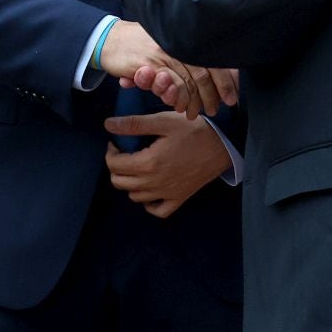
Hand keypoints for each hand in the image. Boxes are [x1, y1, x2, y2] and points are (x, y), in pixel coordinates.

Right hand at [96, 20, 221, 119]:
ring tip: (199, 112)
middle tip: (219, 108)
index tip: (232, 94)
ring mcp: (163, 52)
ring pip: (190, 79)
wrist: (108, 39)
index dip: (226, 77)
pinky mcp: (149, 63)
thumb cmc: (138, 43)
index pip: (212, 56)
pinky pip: (170, 84)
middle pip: (205, 70)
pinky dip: (178, 99)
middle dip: (215, 92)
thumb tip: (213, 71)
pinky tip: (180, 108)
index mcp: (184, 36)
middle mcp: (177, 42)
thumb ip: (185, 54)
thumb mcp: (164, 42)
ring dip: (197, 100)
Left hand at [104, 112, 231, 217]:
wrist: (223, 146)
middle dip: (116, 167)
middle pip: (119, 182)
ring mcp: (166, 194)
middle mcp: (154, 183)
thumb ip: (134, 124)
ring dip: (129, 182)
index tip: (116, 142)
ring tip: (137, 166)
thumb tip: (108, 125)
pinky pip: (157, 210)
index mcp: (148, 163)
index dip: (110, 152)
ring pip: (134, 196)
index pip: (114, 164)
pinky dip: (148, 203)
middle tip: (125, 152)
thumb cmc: (194, 131)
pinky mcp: (179, 199)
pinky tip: (150, 188)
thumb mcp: (164, 121)